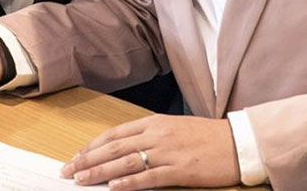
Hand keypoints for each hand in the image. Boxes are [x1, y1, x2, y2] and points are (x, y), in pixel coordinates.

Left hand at [61, 115, 240, 188]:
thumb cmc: (206, 136)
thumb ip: (150, 136)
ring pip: (126, 162)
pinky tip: (114, 187)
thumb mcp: (174, 128)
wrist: (236, 142)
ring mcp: (167, 152)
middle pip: (114, 147)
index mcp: (154, 123)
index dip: (93, 145)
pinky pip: (149, 177)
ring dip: (101, 171)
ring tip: (83, 179)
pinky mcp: (179, 170)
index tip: (77, 155)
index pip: (115, 134)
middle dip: (88, 159)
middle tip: (69, 170)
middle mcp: (157, 135)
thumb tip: (124, 149)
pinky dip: (129, 182)